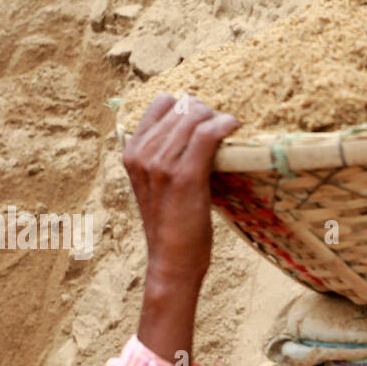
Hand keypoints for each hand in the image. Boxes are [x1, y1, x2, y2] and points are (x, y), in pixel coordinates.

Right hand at [122, 93, 240, 284]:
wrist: (171, 262)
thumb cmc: (170, 226)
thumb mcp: (155, 186)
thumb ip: (161, 158)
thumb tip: (192, 133)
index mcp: (131, 152)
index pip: (161, 103)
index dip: (187, 107)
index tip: (204, 121)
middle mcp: (142, 153)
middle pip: (182, 107)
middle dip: (207, 112)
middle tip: (223, 129)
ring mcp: (161, 164)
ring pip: (195, 116)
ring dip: (218, 119)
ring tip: (230, 131)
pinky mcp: (185, 176)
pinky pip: (207, 133)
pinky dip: (225, 125)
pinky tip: (235, 128)